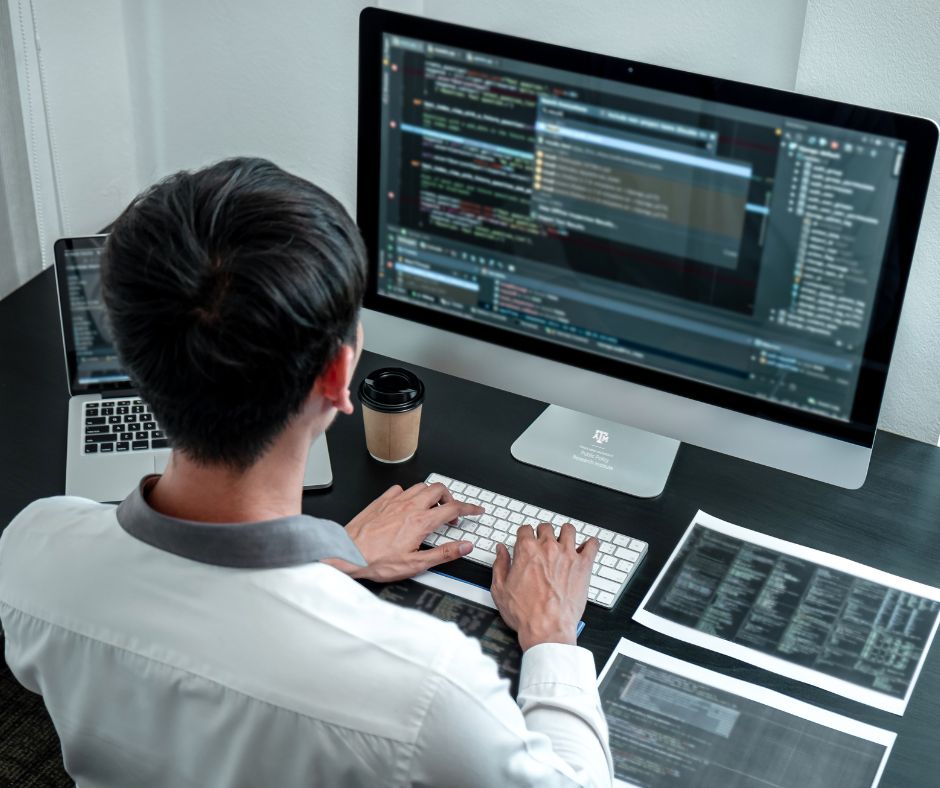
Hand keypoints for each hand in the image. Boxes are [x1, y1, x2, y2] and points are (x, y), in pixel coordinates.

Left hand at [324, 482, 483, 581]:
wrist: (347, 552)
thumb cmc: (375, 560)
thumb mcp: (415, 564)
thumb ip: (443, 554)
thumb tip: (464, 546)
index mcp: (420, 522)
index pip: (453, 508)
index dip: (469, 508)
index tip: (476, 510)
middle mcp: (409, 506)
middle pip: (439, 490)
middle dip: (451, 498)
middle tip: (452, 512)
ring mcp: (394, 501)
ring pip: (421, 486)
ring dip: (431, 495)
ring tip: (432, 509)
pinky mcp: (381, 500)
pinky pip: (400, 489)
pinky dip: (409, 494)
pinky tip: (407, 505)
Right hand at [490, 523, 598, 650]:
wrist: (547, 629)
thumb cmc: (526, 613)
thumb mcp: (500, 590)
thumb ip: (500, 565)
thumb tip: (501, 551)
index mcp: (527, 551)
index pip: (525, 529)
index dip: (524, 534)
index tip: (526, 540)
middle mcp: (548, 548)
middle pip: (546, 527)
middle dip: (543, 533)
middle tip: (544, 543)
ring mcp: (567, 555)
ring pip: (569, 529)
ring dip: (565, 533)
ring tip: (565, 540)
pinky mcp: (583, 565)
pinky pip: (592, 545)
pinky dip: (591, 544)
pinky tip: (587, 548)